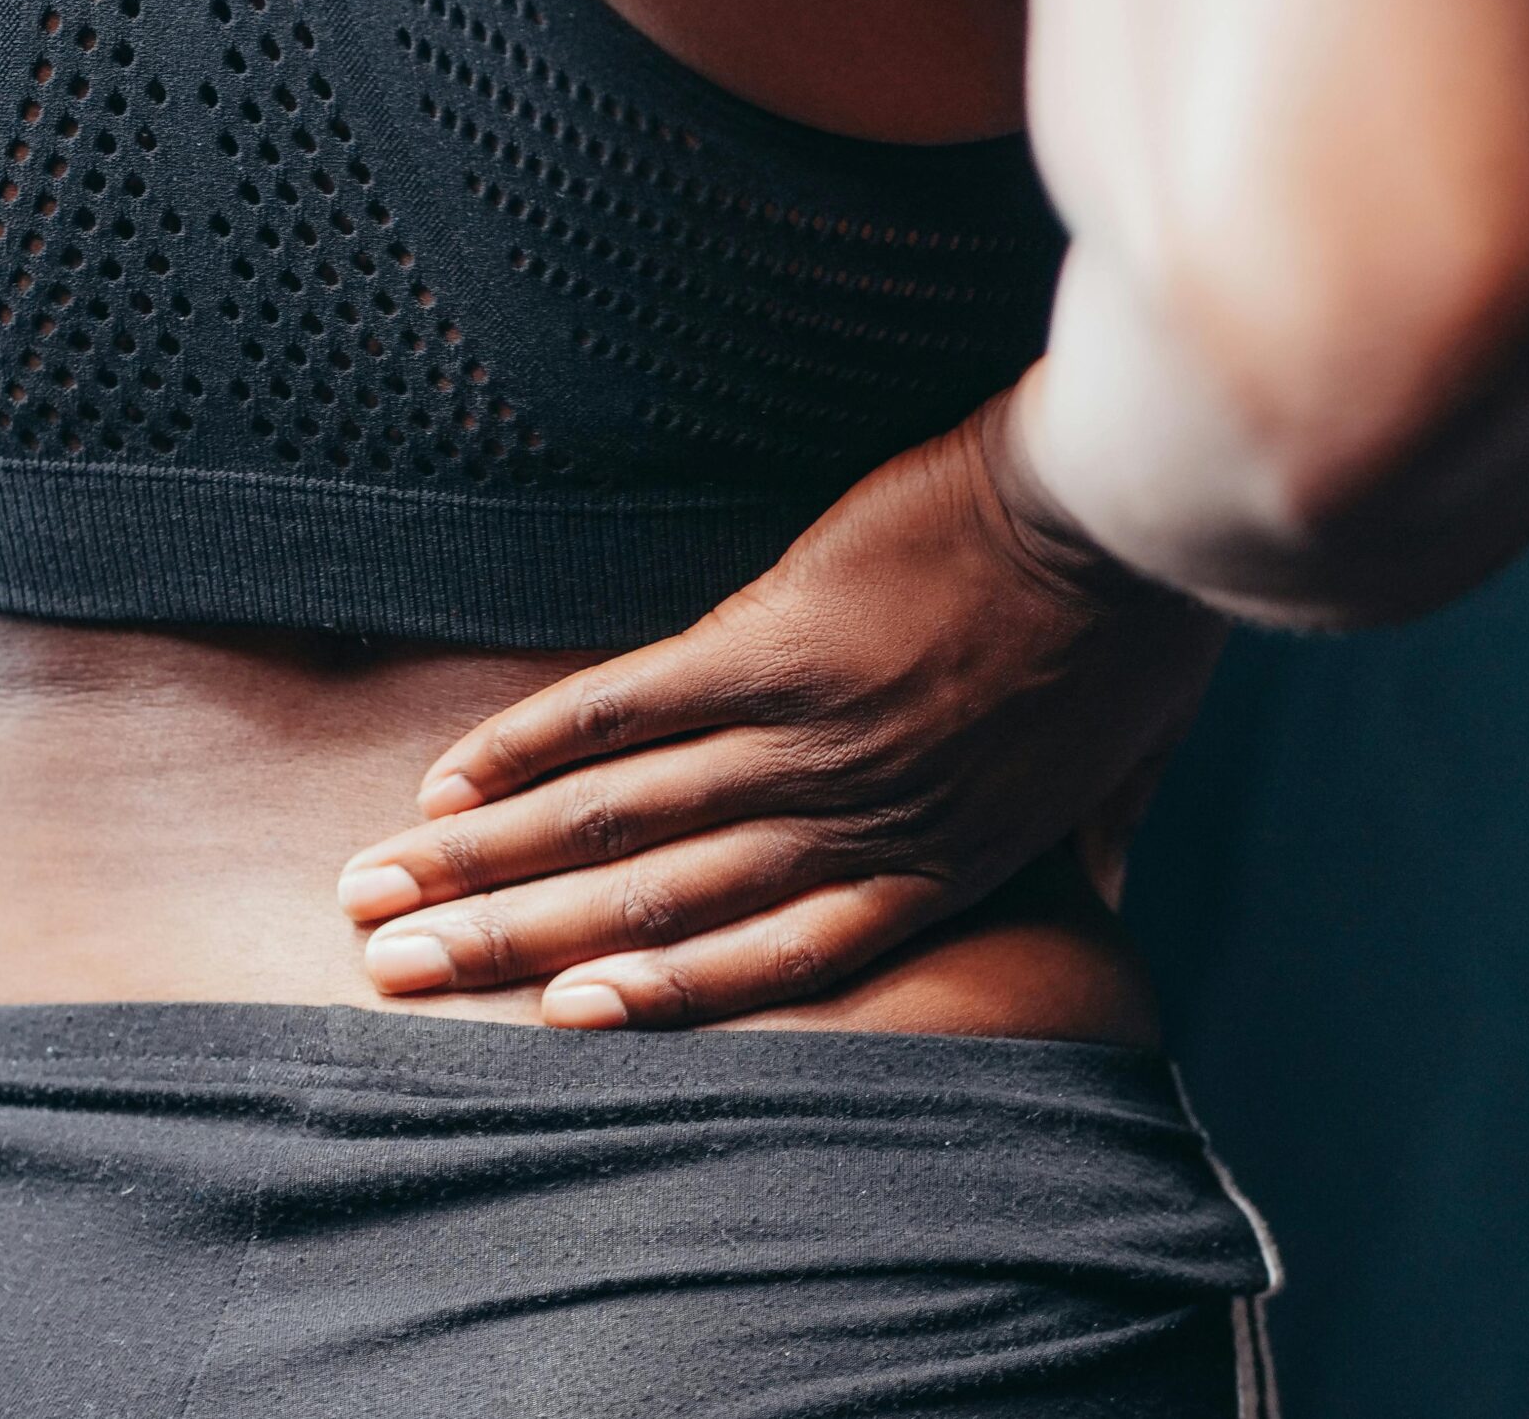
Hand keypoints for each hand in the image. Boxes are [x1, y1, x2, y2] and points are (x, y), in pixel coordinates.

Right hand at [335, 381, 1226, 1027]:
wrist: (1134, 511)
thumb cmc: (1145, 625)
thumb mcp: (1137, 759)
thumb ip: (1098, 837)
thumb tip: (1110, 889)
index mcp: (939, 859)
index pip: (774, 957)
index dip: (655, 994)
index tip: (556, 1016)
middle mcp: (854, 823)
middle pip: (657, 905)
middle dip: (514, 945)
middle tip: (395, 972)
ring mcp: (808, 738)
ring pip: (619, 821)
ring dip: (487, 862)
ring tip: (384, 891)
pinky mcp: (776, 643)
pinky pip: (628, 710)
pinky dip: (533, 745)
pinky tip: (454, 776)